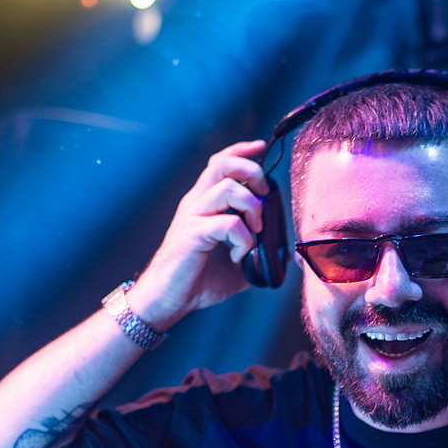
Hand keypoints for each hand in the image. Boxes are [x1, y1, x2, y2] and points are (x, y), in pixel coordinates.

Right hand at [127, 141, 269, 331]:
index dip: (242, 150)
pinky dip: (243, 240)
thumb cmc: (196, 280)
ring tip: (254, 232)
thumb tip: (279, 250)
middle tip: (263, 196)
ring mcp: (192, 217)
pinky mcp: (192, 235)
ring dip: (252, 208)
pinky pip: (227, 224)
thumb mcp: (235, 261)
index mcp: (203, 203)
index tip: (261, 147)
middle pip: (223, 164)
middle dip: (252, 172)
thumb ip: (254, 249)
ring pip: (228, 189)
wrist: (167, 300)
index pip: (220, 162)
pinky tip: (238, 256)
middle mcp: (196, 203)